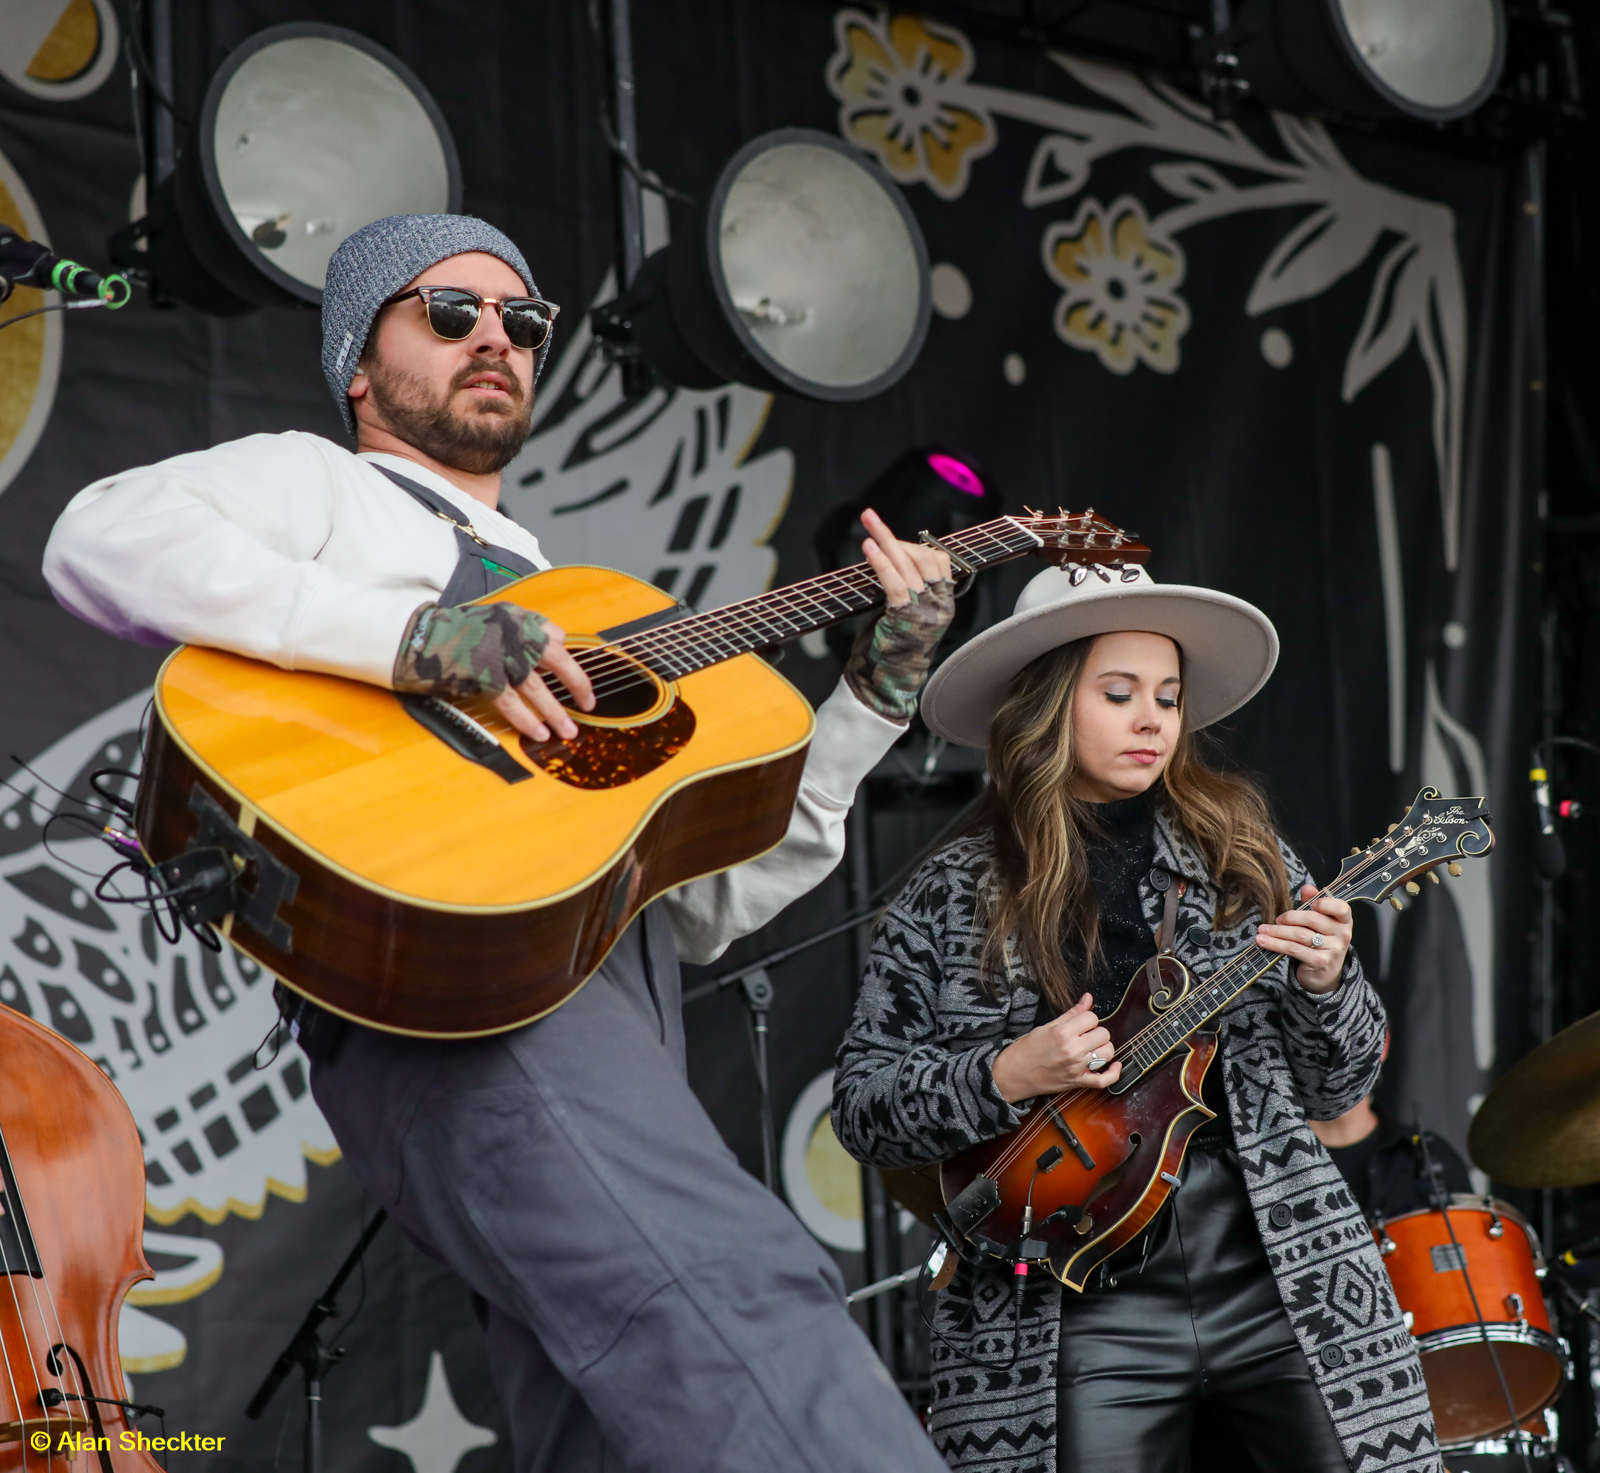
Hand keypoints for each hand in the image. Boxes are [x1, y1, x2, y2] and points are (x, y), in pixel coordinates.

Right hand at [393, 602, 595, 741]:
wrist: (415, 638)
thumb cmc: (453, 633)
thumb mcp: (491, 620)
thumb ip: (521, 630)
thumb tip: (557, 640)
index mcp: (516, 616)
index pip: (553, 634)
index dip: (566, 659)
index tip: (577, 677)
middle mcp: (512, 631)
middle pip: (557, 659)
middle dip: (577, 683)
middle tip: (588, 702)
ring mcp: (498, 654)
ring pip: (538, 688)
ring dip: (556, 712)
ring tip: (569, 730)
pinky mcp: (483, 676)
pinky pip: (512, 703)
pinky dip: (528, 720)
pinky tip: (540, 733)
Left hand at [843, 508, 956, 721]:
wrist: (885, 684)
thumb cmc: (889, 650)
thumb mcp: (905, 615)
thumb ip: (905, 590)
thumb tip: (889, 558)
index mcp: (944, 605)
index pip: (939, 562)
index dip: (914, 545)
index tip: (891, 541)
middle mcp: (940, 606)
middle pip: (925, 557)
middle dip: (895, 536)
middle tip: (870, 516)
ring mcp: (926, 612)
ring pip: (910, 565)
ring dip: (885, 539)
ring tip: (866, 523)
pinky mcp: (907, 617)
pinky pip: (896, 582)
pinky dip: (881, 562)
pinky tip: (868, 548)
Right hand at [991, 993, 1120, 1102]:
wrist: (1013, 1074)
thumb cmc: (1027, 1050)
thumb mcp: (1046, 1027)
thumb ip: (1071, 1013)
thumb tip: (1088, 998)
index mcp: (1063, 1033)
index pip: (1092, 1018)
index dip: (1087, 1019)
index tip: (1080, 1023)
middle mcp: (1072, 1050)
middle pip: (1103, 1034)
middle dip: (1096, 1032)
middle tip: (1085, 1035)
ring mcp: (1077, 1068)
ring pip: (1108, 1052)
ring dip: (1103, 1048)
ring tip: (1092, 1047)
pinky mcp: (1078, 1082)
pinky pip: (1104, 1080)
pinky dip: (1114, 1073)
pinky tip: (1115, 1064)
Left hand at [1256, 883, 1351, 993]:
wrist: (1325, 974)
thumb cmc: (1320, 942)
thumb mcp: (1320, 923)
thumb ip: (1314, 903)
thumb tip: (1307, 887)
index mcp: (1344, 921)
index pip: (1341, 908)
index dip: (1325, 903)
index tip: (1311, 904)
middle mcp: (1342, 935)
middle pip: (1312, 919)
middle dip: (1289, 917)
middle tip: (1277, 919)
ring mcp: (1332, 950)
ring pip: (1299, 935)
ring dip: (1277, 931)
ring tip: (1263, 930)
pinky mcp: (1319, 962)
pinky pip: (1293, 949)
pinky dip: (1275, 944)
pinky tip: (1263, 941)